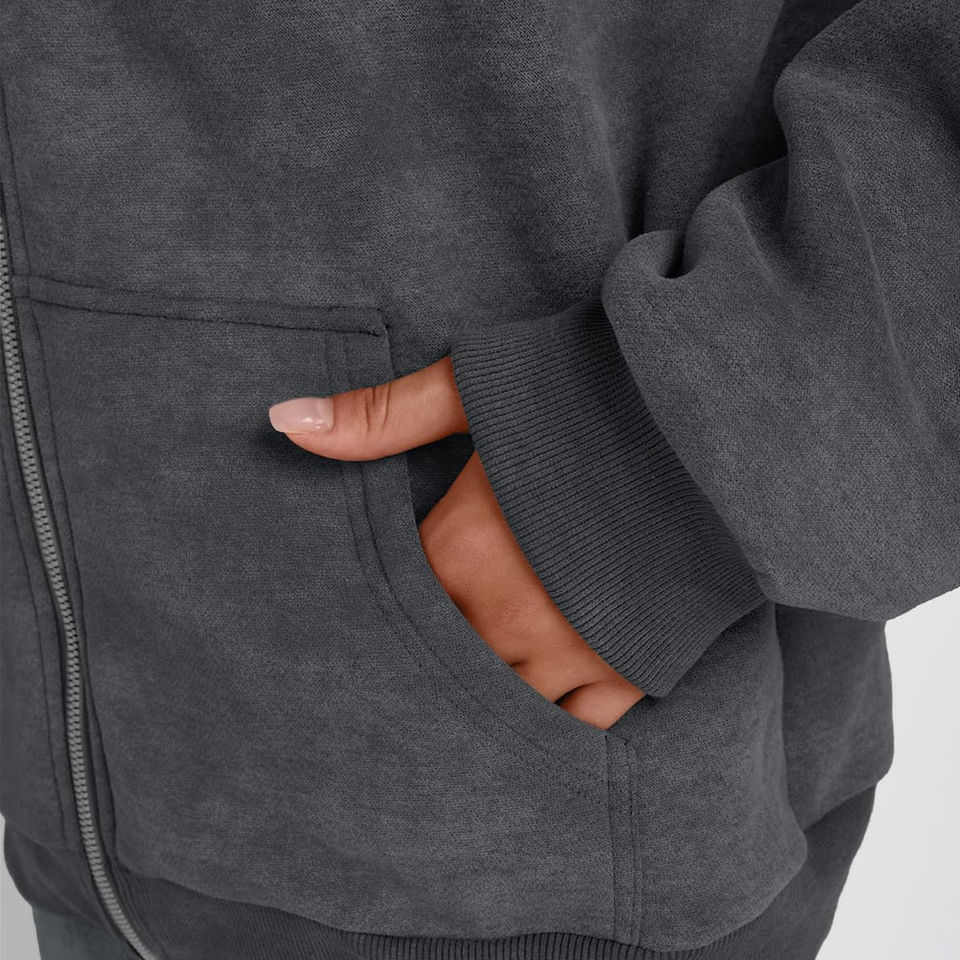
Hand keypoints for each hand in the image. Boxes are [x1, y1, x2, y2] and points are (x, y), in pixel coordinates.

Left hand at [269, 358, 643, 728]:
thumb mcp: (477, 386)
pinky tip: (532, 708)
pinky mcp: (631, 668)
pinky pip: (573, 727)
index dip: (386, 608)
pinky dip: (548, 723)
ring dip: (481, 692)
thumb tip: (281, 419)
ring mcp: (572, 649)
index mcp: (463, 547)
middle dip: (426, 658)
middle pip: (439, 663)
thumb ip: (382, 414)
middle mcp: (508, 612)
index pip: (397, 604)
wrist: (712, 416)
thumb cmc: (590, 392)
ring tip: (471, 683)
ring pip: (498, 701)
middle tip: (415, 659)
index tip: (383, 607)